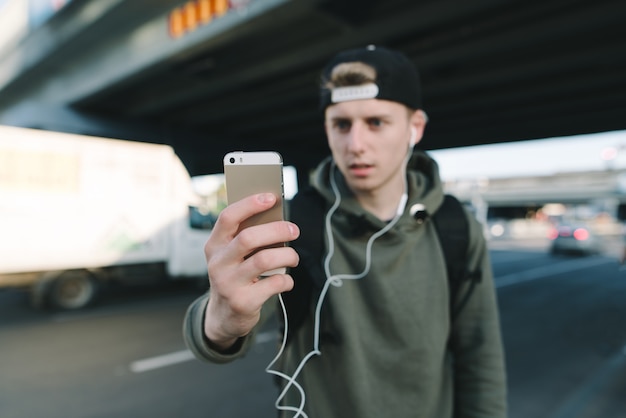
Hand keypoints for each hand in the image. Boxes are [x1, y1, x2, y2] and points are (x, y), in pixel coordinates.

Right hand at [203, 193, 299, 350]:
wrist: (223, 316)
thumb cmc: (235, 275)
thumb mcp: (232, 255)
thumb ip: (246, 237)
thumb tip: (278, 218)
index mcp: (214, 245)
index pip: (228, 217)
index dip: (250, 204)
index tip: (271, 197)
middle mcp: (218, 263)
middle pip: (249, 238)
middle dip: (277, 230)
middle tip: (294, 230)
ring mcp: (228, 284)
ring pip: (264, 260)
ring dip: (287, 255)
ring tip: (294, 257)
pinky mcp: (243, 302)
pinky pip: (274, 283)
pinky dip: (286, 280)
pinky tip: (286, 280)